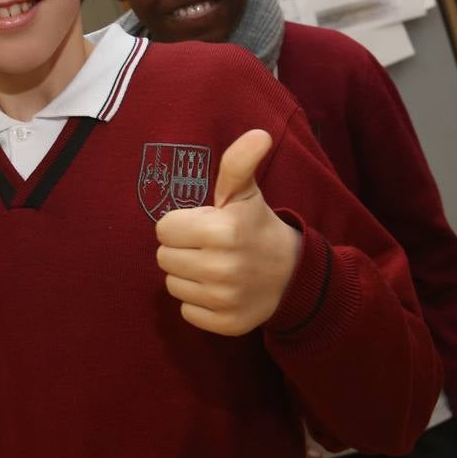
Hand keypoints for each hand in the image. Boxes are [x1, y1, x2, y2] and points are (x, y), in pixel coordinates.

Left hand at [155, 129, 301, 335]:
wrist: (292, 275)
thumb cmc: (256, 226)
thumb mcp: (247, 192)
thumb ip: (240, 162)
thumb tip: (259, 133)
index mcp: (223, 231)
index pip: (164, 229)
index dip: (181, 224)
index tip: (203, 225)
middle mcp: (222, 268)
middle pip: (164, 257)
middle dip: (182, 249)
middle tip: (207, 246)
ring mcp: (224, 299)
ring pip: (172, 284)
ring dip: (187, 275)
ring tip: (212, 266)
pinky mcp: (226, 324)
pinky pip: (186, 311)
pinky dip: (198, 302)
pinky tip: (218, 289)